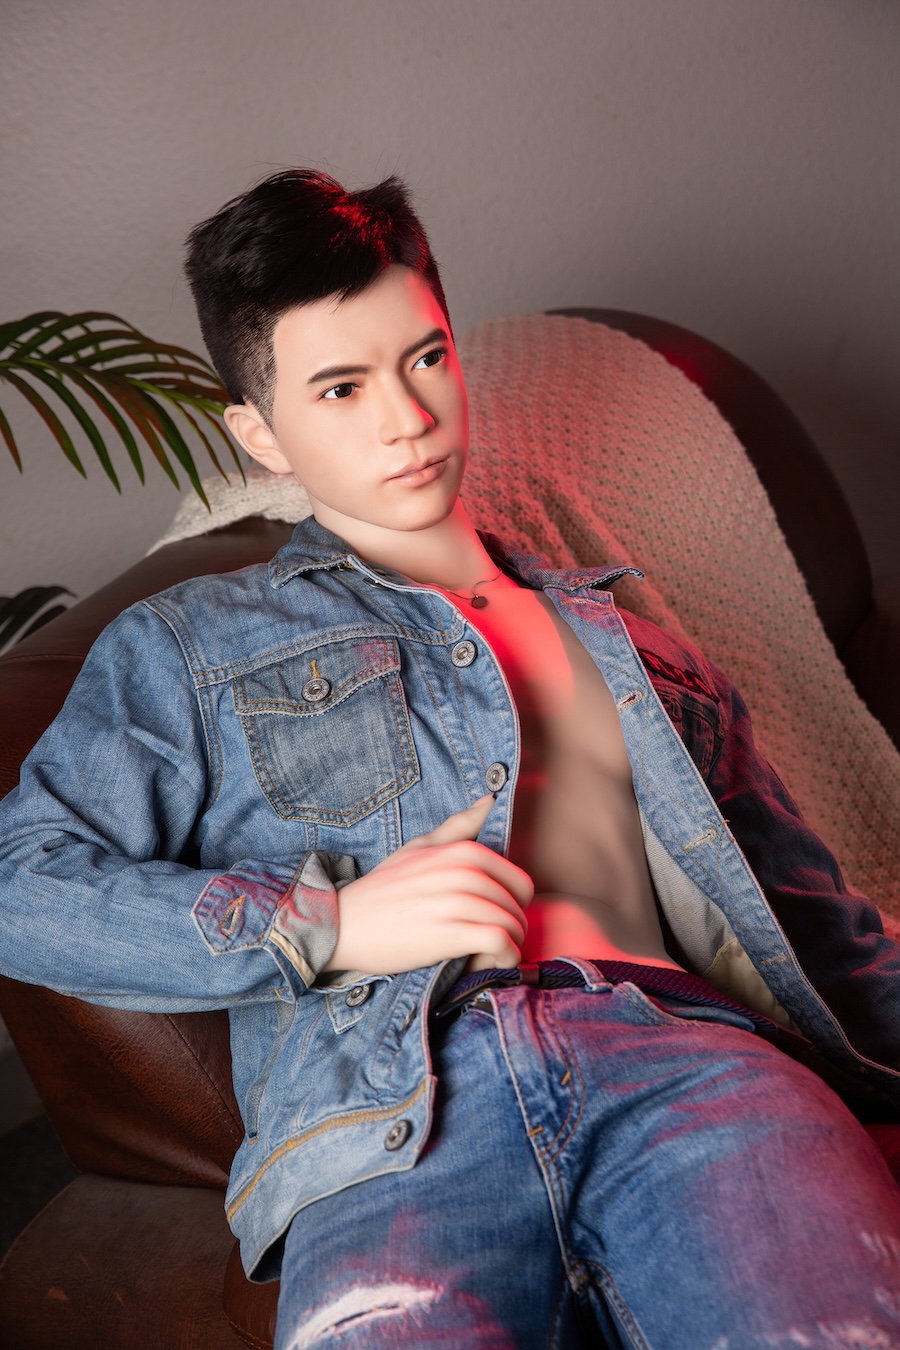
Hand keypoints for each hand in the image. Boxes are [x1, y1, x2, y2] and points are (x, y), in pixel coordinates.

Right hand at [323, 795, 533, 974]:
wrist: (343, 924)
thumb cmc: (382, 890)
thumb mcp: (418, 848)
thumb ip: (458, 826)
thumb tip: (490, 799)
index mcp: (461, 852)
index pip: (519, 881)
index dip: (514, 905)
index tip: (496, 919)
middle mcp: (462, 873)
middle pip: (517, 906)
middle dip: (513, 928)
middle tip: (492, 942)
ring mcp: (455, 903)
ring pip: (511, 926)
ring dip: (509, 947)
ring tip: (488, 956)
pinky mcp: (449, 935)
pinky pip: (499, 944)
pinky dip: (504, 957)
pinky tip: (488, 963)